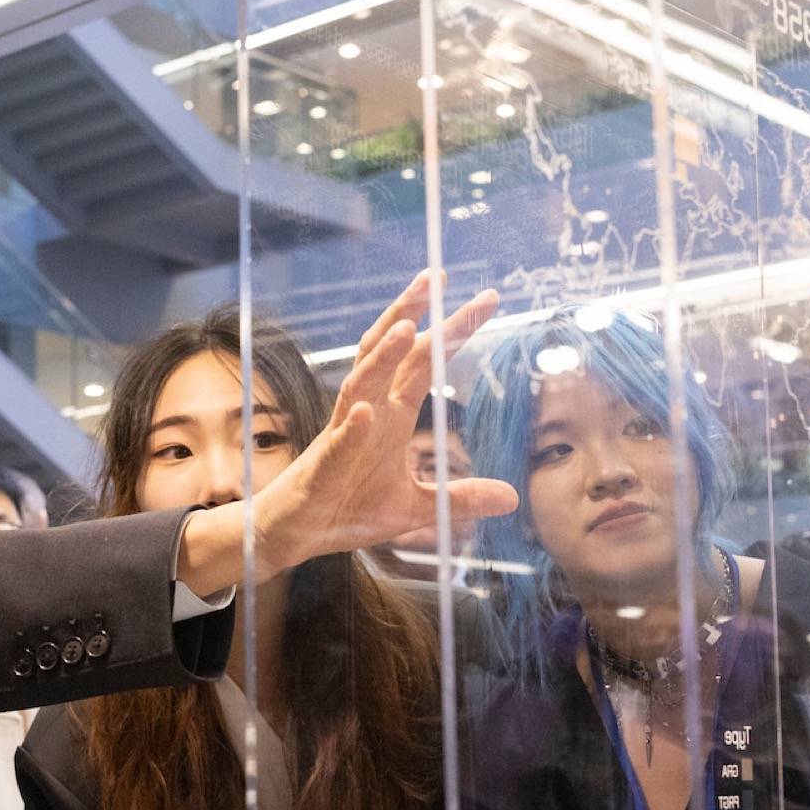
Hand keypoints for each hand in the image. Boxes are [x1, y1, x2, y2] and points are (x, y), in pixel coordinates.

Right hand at [179, 271, 517, 593]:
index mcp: (392, 415)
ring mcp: (343, 434)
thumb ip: (460, 497)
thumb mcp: (416, 507)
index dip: (453, 330)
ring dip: (383, 356)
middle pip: (391, 353)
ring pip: (362, 383)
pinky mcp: (325, 467)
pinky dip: (354, 427)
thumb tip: (512, 497)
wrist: (297, 533)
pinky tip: (367, 412)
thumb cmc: (349, 510)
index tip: (487, 299)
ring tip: (407, 327)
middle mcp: (369, 412)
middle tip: (438, 277)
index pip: (425, 362)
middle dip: (414, 313)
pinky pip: (340, 442)